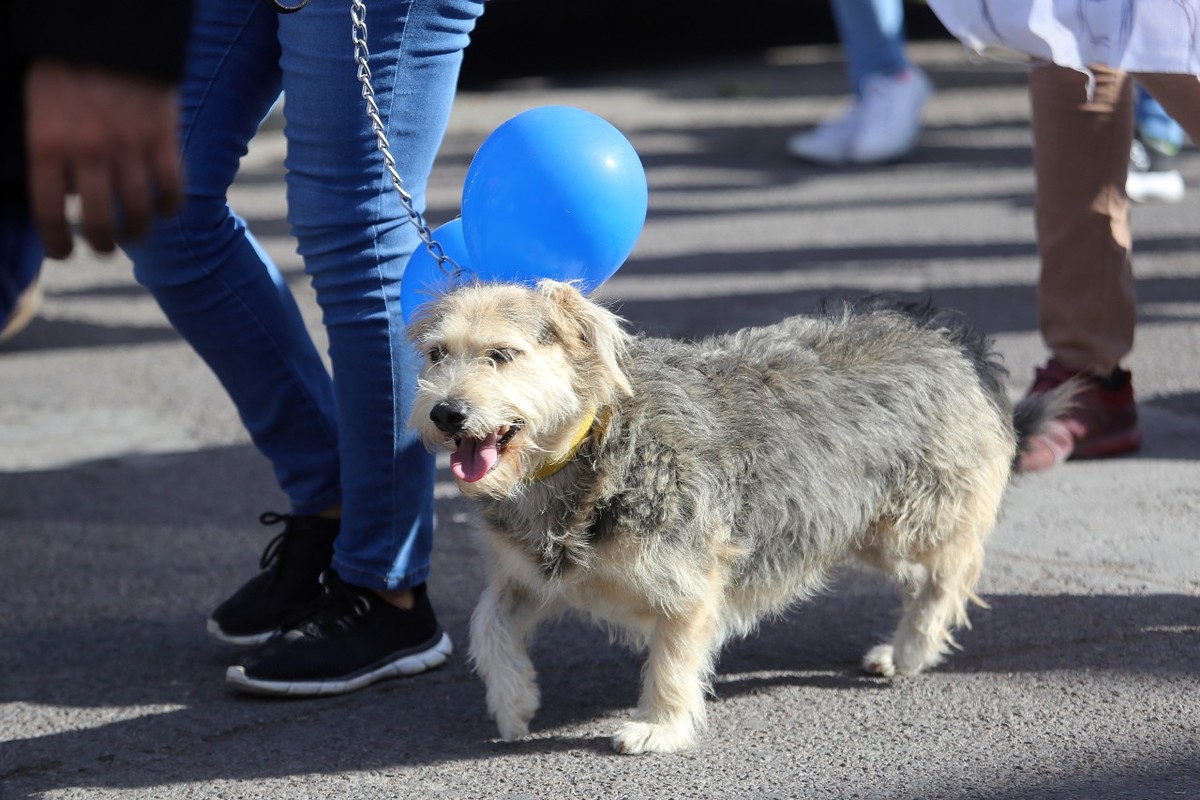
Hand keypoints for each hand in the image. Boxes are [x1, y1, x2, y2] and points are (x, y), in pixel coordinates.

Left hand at [24, 60, 183, 258]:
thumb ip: (51, 154)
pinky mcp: (163, 137)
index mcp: (46, 144)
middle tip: (103, 246)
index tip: (63, 253)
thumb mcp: (39, 110)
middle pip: (99, 223)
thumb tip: (70, 198)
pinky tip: (165, 209)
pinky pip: (173, 189)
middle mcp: (88, 151)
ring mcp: (129, 145)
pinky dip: (170, 207)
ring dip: (138, 232)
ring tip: (134, 233)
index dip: (56, 243)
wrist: (107, 28)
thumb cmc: (64, 69)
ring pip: (139, 212)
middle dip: (101, 243)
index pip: (48, 214)